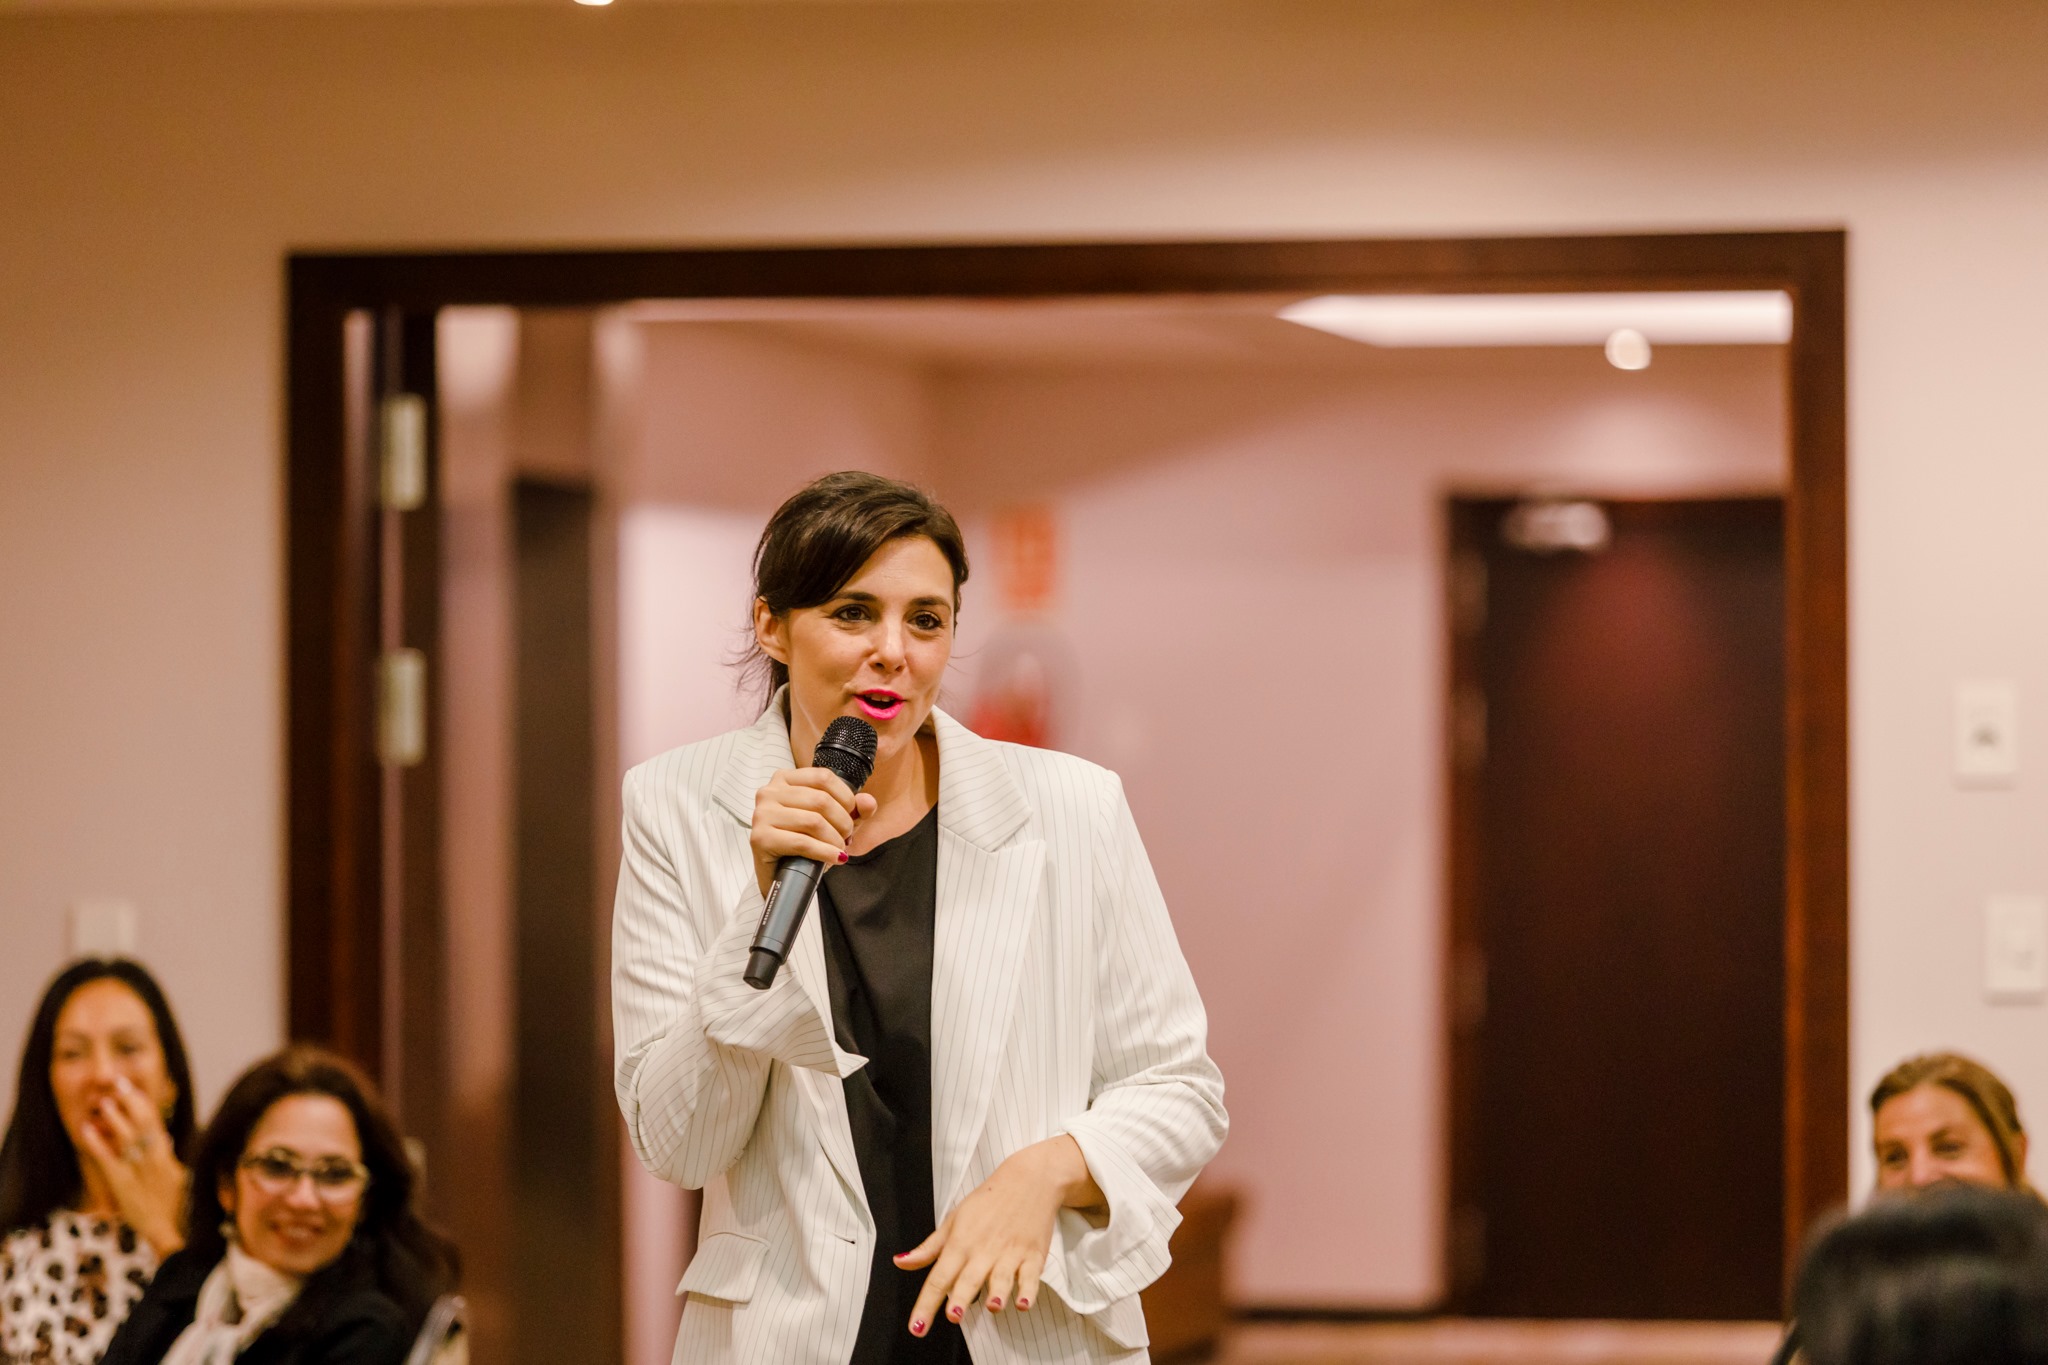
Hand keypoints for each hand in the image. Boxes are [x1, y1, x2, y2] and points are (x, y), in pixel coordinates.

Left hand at [75, 1076, 187, 1256]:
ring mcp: (140, 1171)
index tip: (135, 1091)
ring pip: (127, 1136)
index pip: (157, 1125)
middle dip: (131, 1101)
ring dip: (115, 1116)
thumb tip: (169, 1139)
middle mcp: (156, 1160)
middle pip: (144, 1123)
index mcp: (170, 1159)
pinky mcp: (124, 1185)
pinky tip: (86, 1130)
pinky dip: (96, 1143)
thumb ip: (174, 1160)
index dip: (145, 1106)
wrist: (178, 1238)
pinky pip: (108, 1159)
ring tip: (105, 1100)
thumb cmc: (184, 1214)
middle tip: (119, 1083)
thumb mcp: (185, 1182)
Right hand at [750, 768, 877, 897]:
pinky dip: (825, 852)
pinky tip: (835, 858)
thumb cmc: (803, 845)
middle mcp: (769, 792)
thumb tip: (868, 802)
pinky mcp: (760, 838)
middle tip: (846, 837)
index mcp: (785, 779)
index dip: (845, 797)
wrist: (780, 876)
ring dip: (835, 839)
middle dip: (842, 822)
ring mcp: (762, 814)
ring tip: (839, 849)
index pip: (823, 777)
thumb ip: (854, 810)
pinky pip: (802, 842)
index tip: (852, 815)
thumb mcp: (833, 822)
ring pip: (813, 821)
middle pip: (820, 800)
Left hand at [897, 1135, 1104, 1334]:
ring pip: (1002, 1277)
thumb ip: (928, 1248)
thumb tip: (901, 1263)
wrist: (1029, 1180)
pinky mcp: (1033, 1255)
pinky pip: (1031, 1277)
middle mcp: (984, 1250)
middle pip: (970, 1278)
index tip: (917, 1327)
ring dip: (997, 1293)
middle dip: (962, 1298)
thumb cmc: (989, 1201)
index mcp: (960, 1243)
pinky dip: (1028, 1290)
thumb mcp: (953, 1220)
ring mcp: (1010, 1253)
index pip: (939, 1277)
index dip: (926, 1304)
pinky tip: (1023, 1302)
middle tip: (953, 1317)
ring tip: (992, 1306)